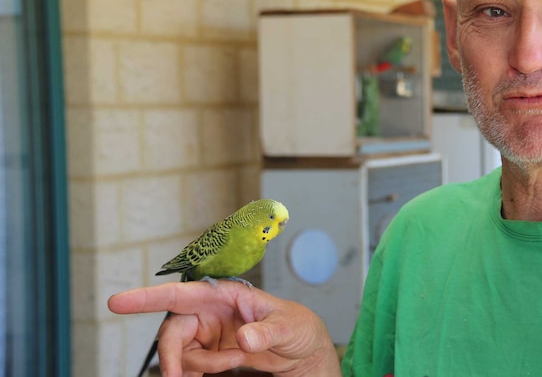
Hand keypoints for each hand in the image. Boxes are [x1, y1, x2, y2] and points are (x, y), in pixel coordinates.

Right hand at [107, 281, 341, 376]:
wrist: (304, 353)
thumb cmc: (298, 328)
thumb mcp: (289, 327)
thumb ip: (266, 332)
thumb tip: (244, 338)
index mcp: (226, 294)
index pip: (181, 293)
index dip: (147, 297)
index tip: (117, 302)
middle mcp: (211, 311)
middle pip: (172, 330)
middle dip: (173, 356)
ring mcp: (208, 332)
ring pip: (179, 352)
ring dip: (198, 366)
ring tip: (235, 364)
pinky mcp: (209, 352)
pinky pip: (187, 365)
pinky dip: (195, 373)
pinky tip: (218, 372)